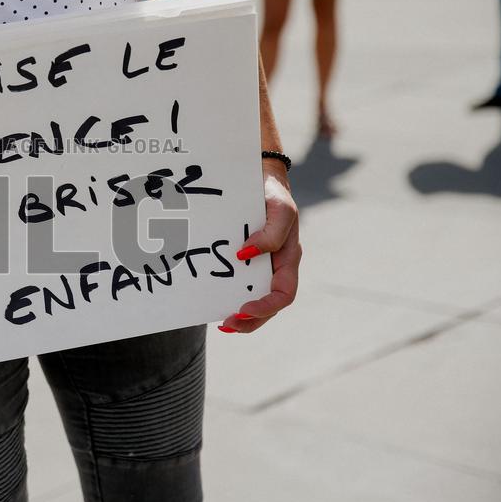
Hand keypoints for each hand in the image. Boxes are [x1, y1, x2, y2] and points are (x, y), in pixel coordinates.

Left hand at [220, 158, 300, 332]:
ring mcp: (259, 264)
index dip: (266, 306)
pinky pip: (237, 283)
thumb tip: (246, 255)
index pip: (283, 294)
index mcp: (287, 258)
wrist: (258, 177)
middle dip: (250, 320)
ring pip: (253, 298)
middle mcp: (274, 266)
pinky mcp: (243, 259)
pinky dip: (227, 295)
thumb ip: (271, 233)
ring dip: (240, 316)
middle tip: (226, 325)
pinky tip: (213, 300)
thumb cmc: (272, 193)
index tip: (243, 310)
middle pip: (268, 304)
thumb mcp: (280, 209)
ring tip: (221, 323)